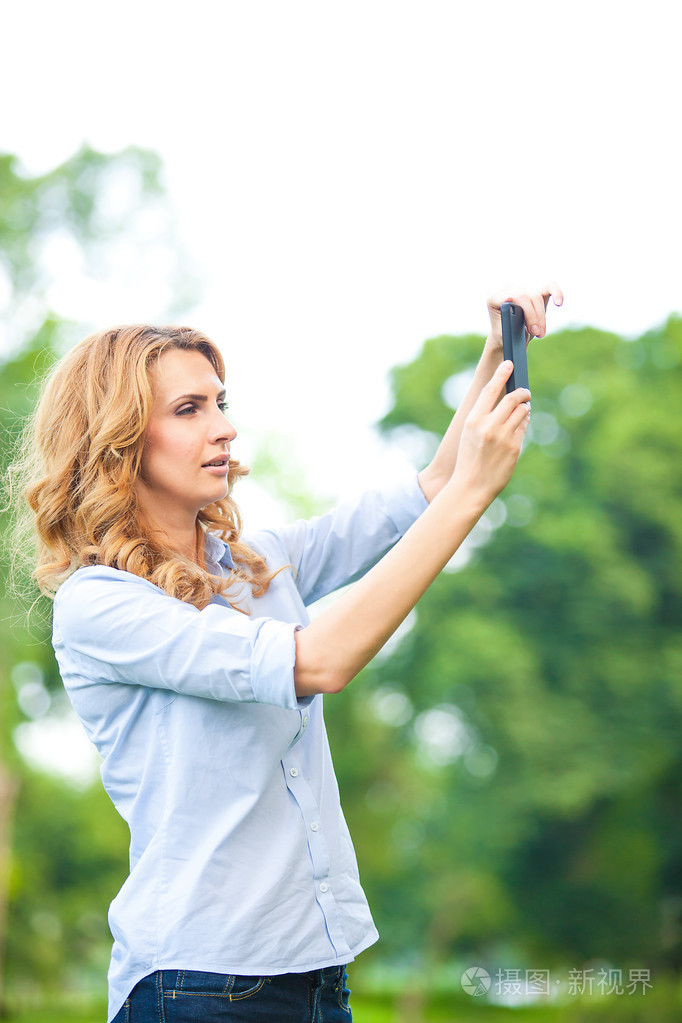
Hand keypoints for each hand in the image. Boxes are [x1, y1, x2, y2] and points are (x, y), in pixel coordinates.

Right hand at [451, 360, 530, 505]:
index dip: (501, 374)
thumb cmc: (468, 460)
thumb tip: (504, 401)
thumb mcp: (469, 434)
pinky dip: (524, 422)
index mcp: (473, 419)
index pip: (490, 389)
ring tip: (523, 408)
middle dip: (522, 393)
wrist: (470, 487)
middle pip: (512, 398)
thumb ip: (483, 417)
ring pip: (521, 411)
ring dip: (524, 407)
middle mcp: (488, 425)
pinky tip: (521, 424)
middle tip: (525, 392)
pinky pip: (523, 427)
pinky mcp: (514, 447)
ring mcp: (503, 436)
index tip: (510, 364)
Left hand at [486, 281, 563, 351]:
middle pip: (524, 297)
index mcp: (494, 296)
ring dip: (541, 316)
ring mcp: (523, 287)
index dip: (511, 302)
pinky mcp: (537, 289)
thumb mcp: (502, 333)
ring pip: (536, 297)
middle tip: (536, 334)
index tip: (515, 310)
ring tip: (540, 333)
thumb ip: (506, 325)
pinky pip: (550, 286)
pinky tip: (559, 302)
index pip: (504, 296)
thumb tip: (514, 316)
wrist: (510, 333)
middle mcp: (508, 288)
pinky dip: (557, 293)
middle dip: (532, 316)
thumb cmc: (504, 333)